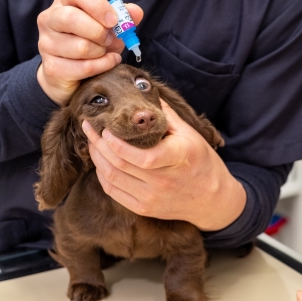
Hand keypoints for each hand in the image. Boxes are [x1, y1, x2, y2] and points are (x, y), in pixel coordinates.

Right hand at [36, 0, 143, 105]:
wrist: (68, 75)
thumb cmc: (89, 43)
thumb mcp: (107, 28)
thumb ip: (122, 18)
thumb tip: (136, 12)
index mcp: (65, 2)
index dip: (98, 5)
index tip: (113, 20)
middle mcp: (50, 19)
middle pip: (72, 18)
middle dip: (98, 31)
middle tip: (109, 39)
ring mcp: (47, 43)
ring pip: (80, 46)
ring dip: (101, 52)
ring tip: (105, 52)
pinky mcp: (51, 67)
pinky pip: (83, 67)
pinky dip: (101, 66)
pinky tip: (107, 63)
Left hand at [82, 100, 246, 230]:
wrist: (212, 199)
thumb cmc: (201, 162)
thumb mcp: (190, 134)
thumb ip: (166, 115)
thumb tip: (145, 91)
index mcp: (177, 159)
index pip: (140, 157)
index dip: (116, 144)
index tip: (106, 128)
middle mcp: (163, 182)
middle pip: (119, 165)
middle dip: (98, 144)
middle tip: (89, 127)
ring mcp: (151, 198)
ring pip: (112, 178)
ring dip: (97, 158)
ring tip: (92, 142)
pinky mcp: (144, 209)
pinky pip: (114, 193)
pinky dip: (102, 176)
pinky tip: (100, 162)